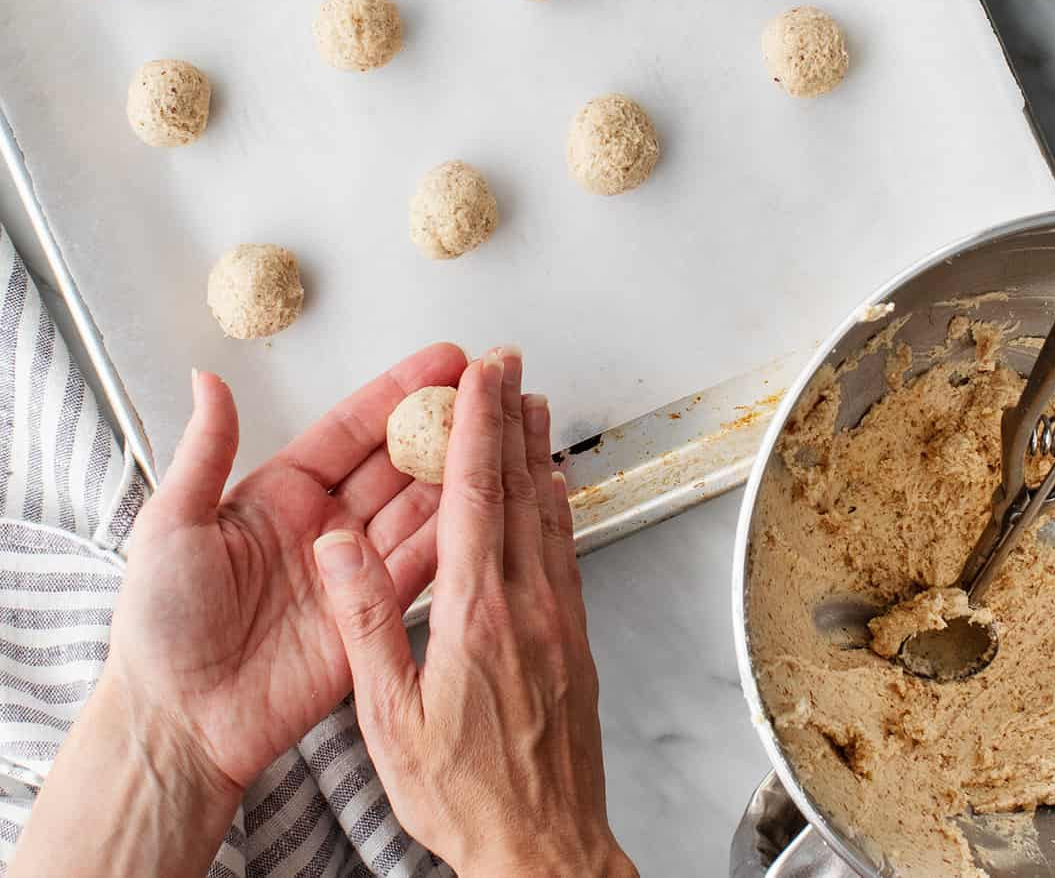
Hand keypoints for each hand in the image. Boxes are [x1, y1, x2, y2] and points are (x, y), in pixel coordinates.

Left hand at [106, 341, 467, 794]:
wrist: (176, 722)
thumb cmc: (159, 626)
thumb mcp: (171, 523)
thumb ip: (207, 449)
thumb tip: (209, 378)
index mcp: (282, 492)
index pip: (353, 429)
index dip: (399, 393)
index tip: (443, 362)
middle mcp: (327, 524)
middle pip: (397, 462)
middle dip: (443, 423)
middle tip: (489, 387)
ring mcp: (354, 569)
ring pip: (419, 508)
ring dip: (458, 471)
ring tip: (502, 433)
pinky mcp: (372, 618)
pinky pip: (421, 568)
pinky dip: (454, 536)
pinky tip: (485, 504)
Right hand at [314, 348, 635, 877]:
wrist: (545, 851)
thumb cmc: (465, 796)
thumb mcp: (388, 720)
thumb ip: (366, 624)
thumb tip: (338, 549)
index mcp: (476, 613)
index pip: (476, 495)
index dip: (478, 424)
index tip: (482, 375)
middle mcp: (528, 603)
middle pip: (520, 486)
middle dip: (512, 415)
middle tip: (510, 365)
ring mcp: (560, 619)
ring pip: (551, 512)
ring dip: (539, 450)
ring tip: (534, 404)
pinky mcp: (577, 639)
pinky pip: (568, 550)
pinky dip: (560, 504)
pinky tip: (556, 490)